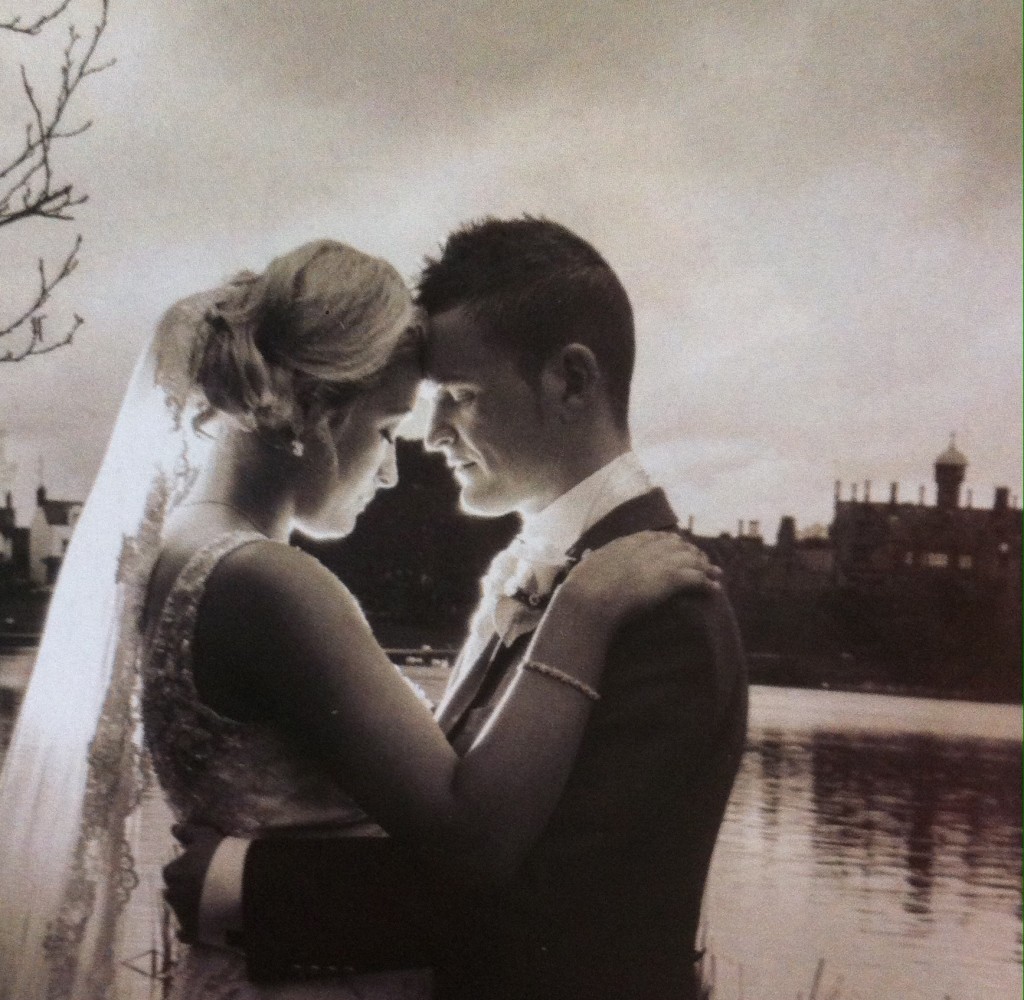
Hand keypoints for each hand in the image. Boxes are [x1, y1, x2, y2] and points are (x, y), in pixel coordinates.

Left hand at [163, 822, 223, 942]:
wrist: (241, 886)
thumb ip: (189, 832)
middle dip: (182, 889)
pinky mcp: (194, 931)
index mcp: (175, 872)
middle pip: (172, 892)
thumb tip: (173, 827)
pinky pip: (185, 933)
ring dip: (186, 906)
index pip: (171, 870)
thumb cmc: (223, 857)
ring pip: (178, 911)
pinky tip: (199, 926)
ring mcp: (183, 915)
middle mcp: (174, 894)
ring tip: (205, 903)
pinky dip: (187, 931)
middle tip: (201, 885)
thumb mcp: (206, 838)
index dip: (183, 869)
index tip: (197, 868)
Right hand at [561, 531, 720, 626]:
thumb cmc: (580, 590)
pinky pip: (697, 578)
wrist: (588, 600)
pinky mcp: (670, 578)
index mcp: (626, 542)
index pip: (656, 537)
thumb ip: (592, 559)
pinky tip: (714, 590)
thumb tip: (586, 555)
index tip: (678, 548)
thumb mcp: (585, 566)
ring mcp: (660, 561)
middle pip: (678, 545)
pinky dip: (707, 583)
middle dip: (692, 553)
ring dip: (705, 567)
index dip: (670, 543)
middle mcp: (646, 547)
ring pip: (692, 559)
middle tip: (703, 562)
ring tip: (715, 576)